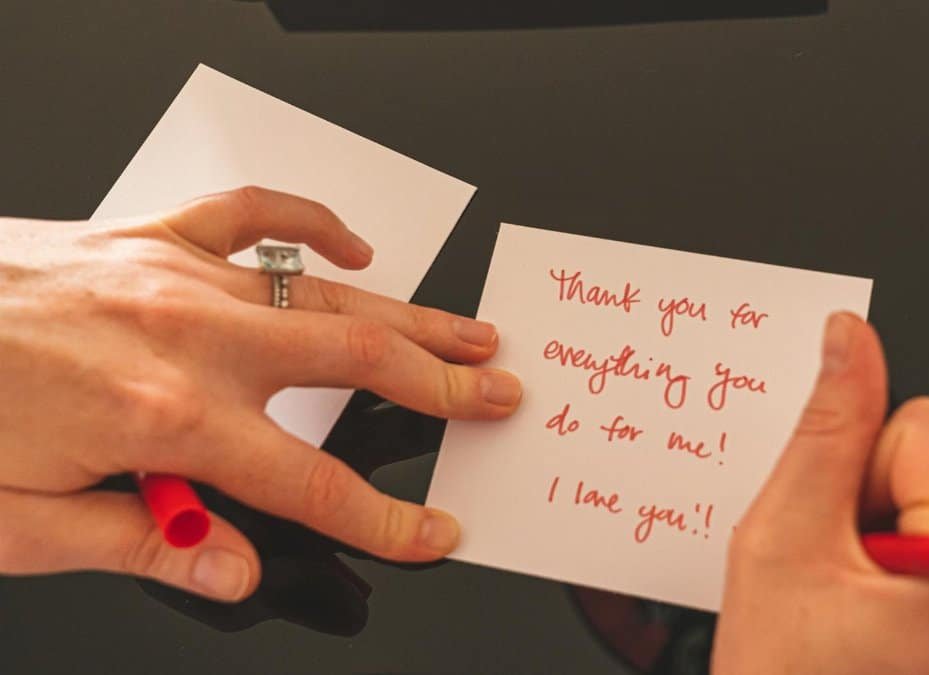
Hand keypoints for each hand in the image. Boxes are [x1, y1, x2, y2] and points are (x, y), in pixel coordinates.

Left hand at [0, 187, 521, 601]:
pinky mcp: (149, 238)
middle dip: (442, 387)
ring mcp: (177, 278)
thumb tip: (231, 571)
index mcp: (164, 418)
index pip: (310, 483)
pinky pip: (254, 217)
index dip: (385, 519)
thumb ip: (143, 543)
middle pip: (352, 367)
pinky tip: (356, 251)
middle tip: (500, 396)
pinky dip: (314, 227)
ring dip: (411, 317)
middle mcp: (187, 339)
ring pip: (327, 296)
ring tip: (471, 333)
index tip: (433, 532)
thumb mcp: (20, 526)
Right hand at [712, 313, 928, 673]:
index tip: (837, 542)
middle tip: (849, 586)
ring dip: (908, 541)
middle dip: (886, 507)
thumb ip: (825, 429)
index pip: (925, 430)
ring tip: (871, 616)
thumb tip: (848, 340)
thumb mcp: (782, 548)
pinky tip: (898, 626)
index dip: (855, 477)